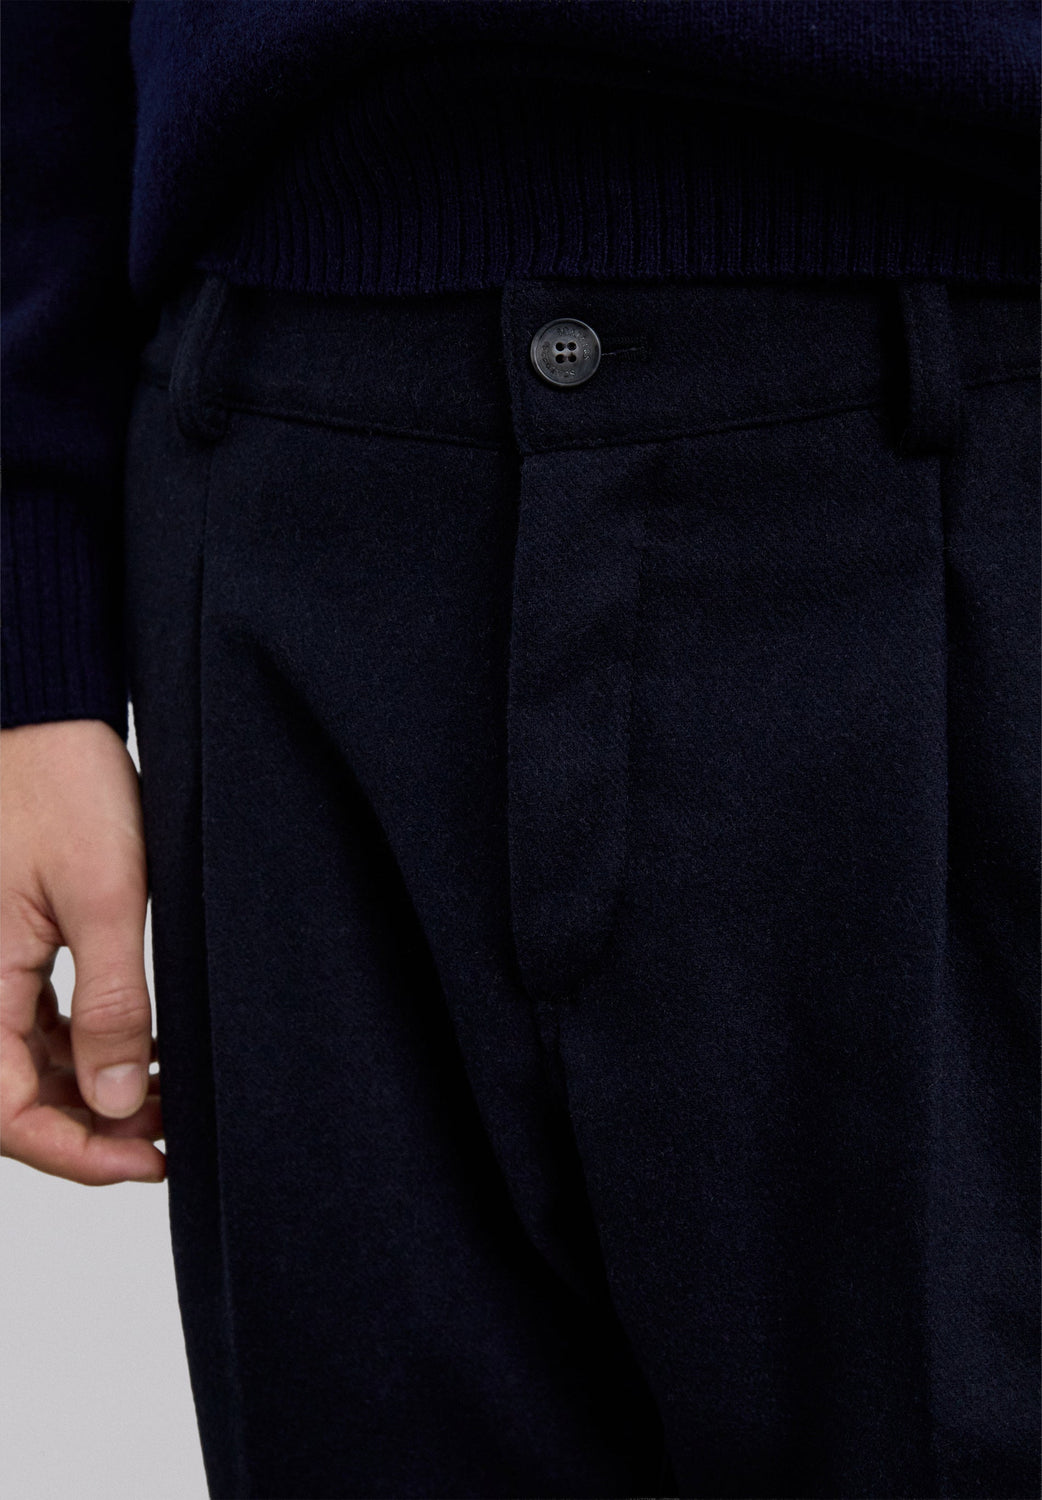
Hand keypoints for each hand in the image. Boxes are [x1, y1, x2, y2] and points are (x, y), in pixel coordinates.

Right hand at [1, 719, 164, 1183]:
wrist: (44, 717)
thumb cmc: (65, 786)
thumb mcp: (103, 898)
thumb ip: (110, 1006)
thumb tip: (114, 1103)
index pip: (6, 1111)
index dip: (78, 1153)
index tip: (152, 1161)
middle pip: (14, 1098)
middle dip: (90, 1130)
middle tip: (171, 1134)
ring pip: (26, 1066)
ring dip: (91, 1092)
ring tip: (167, 1096)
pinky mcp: (5, 949)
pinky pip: (32, 1025)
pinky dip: (83, 1049)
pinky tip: (141, 1052)